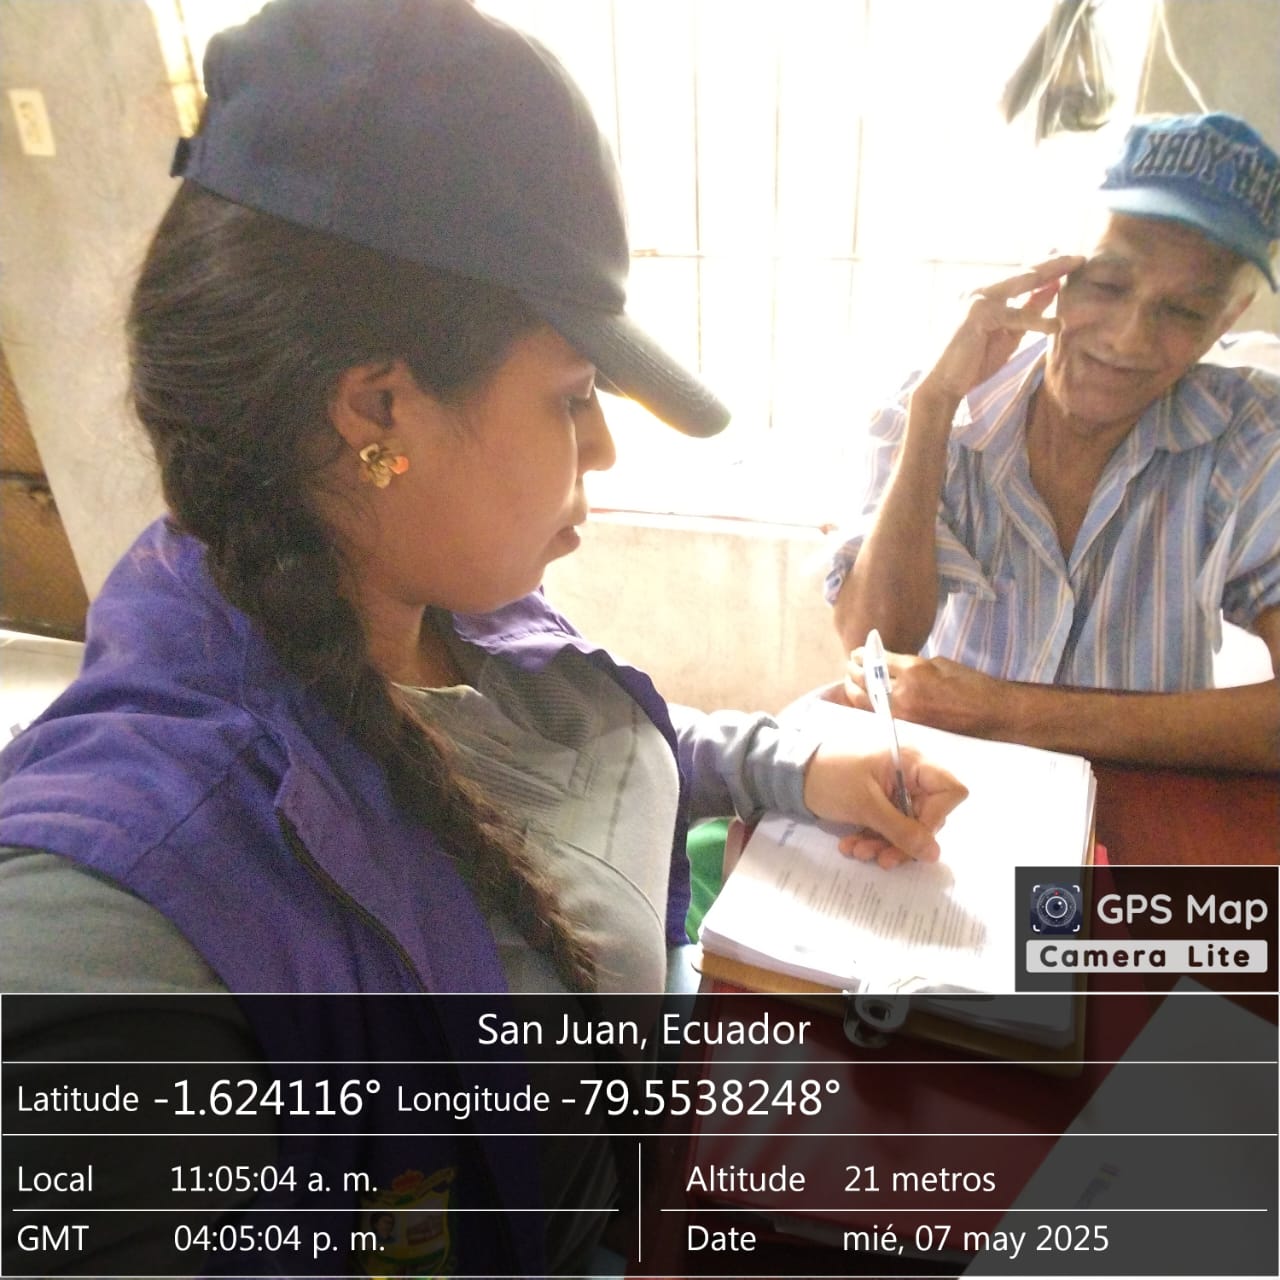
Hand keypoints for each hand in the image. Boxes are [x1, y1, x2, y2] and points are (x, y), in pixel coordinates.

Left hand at [802, 741, 967, 870]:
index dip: (936, 818)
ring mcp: (895, 788)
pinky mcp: (880, 801)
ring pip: (906, 826)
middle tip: (879, 858)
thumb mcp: (865, 805)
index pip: (949, 791)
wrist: (792, 773)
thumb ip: (901, 830)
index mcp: (912, 761)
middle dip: (902, 840)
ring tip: (857, 852)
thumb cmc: (829, 778)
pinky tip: (851, 845)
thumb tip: (933, 854)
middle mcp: (909, 773)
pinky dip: (873, 838)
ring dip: (884, 844)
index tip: (913, 836)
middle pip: (927, 815)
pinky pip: (888, 825)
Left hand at [845, 644, 1004, 739]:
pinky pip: (879, 715)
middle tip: (850, 665)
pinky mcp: (908, 727)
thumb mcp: (939, 664)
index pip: (877, 660)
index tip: (858, 652)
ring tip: (849, 682)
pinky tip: (861, 700)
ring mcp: (904, 713)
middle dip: (854, 671)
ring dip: (854, 689)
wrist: (990, 713)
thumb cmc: (971, 684)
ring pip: (867, 701)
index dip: (864, 655)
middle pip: (866, 680)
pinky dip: (867, 706)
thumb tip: (891, 668)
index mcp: (914, 670)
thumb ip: (912, 665)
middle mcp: (904, 692)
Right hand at [917, 254, 1085, 402]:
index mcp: (985, 294)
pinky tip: (1056, 325)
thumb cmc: (972, 362)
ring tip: (1075, 267)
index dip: (1047, 267)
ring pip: (1021, 283)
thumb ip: (1027, 312)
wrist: (943, 383)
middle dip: (1054, 262)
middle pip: (1024, 273)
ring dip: (1050, 274)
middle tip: (1080, 256)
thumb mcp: (1009, 335)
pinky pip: (1013, 315)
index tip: (1071, 259)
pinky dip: (1036, 320)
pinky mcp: (976, 315)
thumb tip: (1051, 291)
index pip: (1021, 276)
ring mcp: (976, 299)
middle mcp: (979, 290)